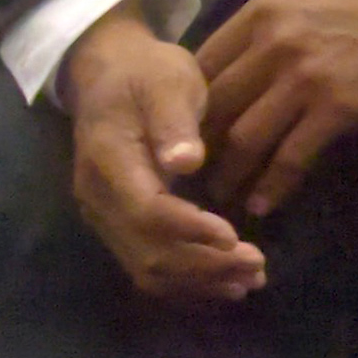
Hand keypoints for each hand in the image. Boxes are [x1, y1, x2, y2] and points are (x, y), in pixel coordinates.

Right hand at [61, 10, 264, 302]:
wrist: (110, 75)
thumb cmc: (146, 74)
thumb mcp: (166, 82)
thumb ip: (174, 123)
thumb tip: (188, 162)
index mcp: (108, 161)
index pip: (146, 211)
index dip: (189, 230)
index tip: (234, 237)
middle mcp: (99, 199)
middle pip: (147, 252)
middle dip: (204, 266)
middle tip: (258, 267)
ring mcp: (105, 217)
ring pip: (146, 268)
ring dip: (198, 281)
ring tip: (249, 281)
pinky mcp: (118, 225)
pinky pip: (146, 265)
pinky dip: (186, 281)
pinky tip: (224, 283)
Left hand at [189, 0, 357, 216]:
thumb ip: (261, 26)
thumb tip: (228, 65)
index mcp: (259, 13)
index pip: (200, 68)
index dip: (185, 107)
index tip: (182, 133)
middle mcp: (273, 45)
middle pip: (215, 108)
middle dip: (196, 148)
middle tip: (192, 176)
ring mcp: (306, 77)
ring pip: (246, 138)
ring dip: (229, 175)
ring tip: (220, 198)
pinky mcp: (339, 106)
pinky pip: (293, 155)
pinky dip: (273, 185)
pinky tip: (263, 203)